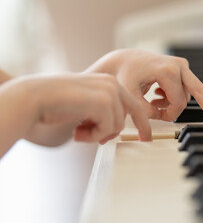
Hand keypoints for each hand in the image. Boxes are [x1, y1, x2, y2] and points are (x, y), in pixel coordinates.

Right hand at [0, 73, 151, 155]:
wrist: (35, 98)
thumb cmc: (56, 104)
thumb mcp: (85, 107)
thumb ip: (102, 114)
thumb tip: (114, 131)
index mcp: (108, 83)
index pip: (133, 104)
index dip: (142, 123)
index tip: (147, 138)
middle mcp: (112, 84)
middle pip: (133, 113)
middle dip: (125, 131)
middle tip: (106, 140)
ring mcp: (110, 91)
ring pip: (117, 125)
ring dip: (97, 134)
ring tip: (78, 131)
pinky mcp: (104, 102)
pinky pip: (108, 128)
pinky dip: (93, 135)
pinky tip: (77, 131)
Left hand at [86, 49, 202, 123]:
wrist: (124, 60)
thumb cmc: (126, 75)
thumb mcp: (130, 95)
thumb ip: (145, 111)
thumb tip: (160, 117)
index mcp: (168, 71)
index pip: (178, 102)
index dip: (169, 115)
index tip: (157, 117)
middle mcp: (179, 65)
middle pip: (200, 91)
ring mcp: (181, 65)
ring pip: (187, 94)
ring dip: (173, 103)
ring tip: (154, 101)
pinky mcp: (181, 66)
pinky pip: (184, 88)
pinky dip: (173, 96)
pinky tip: (158, 94)